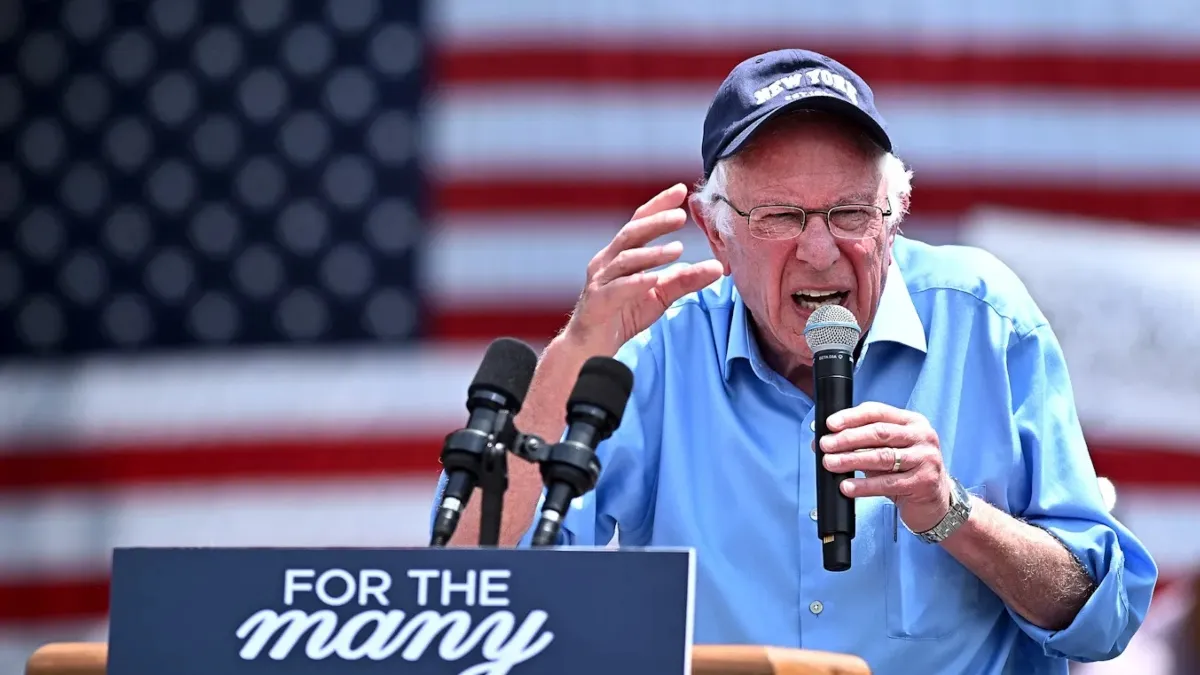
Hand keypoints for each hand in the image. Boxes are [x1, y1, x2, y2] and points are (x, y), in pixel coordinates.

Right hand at [563, 184, 724, 354]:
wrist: (592, 347)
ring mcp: (600, 281)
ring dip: (651, 254)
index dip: (659, 205)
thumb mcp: (660, 296)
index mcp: (622, 254)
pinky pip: (617, 289)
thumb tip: (718, 267)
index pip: (640, 221)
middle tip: (681, 216)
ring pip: (625, 259)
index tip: (682, 190)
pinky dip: (636, 282)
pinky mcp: (597, 302)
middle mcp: (607, 261)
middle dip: (655, 222)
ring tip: (677, 249)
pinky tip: (654, 279)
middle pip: (631, 233)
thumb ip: (685, 279)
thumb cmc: (623, 314)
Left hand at [817, 402, 951, 533]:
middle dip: (848, 438)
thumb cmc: (906, 471)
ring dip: (851, 460)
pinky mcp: (923, 482)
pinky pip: (887, 483)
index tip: (830, 424)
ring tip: (830, 463)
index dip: (852, 416)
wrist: (935, 501)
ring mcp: (925, 459)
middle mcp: (922, 436)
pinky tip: (847, 487)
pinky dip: (864, 485)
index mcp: (912, 421)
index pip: (878, 412)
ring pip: (882, 457)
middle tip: (825, 445)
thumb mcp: (888, 450)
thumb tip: (820, 442)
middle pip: (879, 433)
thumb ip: (860, 443)